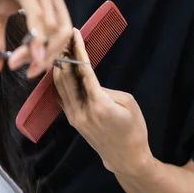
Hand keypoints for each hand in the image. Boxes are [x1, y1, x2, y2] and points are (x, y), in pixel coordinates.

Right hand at [0, 0, 72, 77]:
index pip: (60, 33)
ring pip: (51, 27)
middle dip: (46, 58)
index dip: (50, 56)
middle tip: (27, 72)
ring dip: (36, 52)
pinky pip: (37, 14)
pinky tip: (27, 53)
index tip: (30, 71)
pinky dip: (36, 36)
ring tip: (15, 63)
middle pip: (62, 33)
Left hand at [53, 28, 152, 176]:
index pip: (84, 71)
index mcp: (99, 104)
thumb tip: (90, 82)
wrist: (125, 157)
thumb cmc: (134, 129)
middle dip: (64, 55)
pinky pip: (62, 97)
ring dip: (59, 67)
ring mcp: (74, 116)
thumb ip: (106, 89)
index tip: (74, 35)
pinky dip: (60, 82)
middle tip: (63, 38)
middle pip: (66, 77)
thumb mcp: (128, 102)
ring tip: (60, 50)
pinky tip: (60, 70)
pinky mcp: (72, 120)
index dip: (78, 51)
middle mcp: (81, 110)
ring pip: (60, 86)